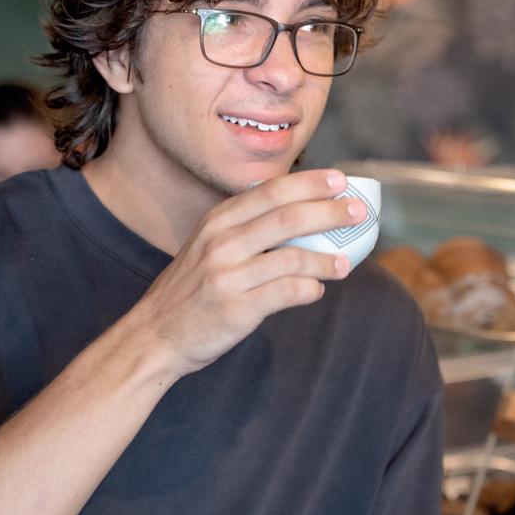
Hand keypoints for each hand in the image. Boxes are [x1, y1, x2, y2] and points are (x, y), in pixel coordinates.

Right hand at [126, 169, 365, 376]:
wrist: (155, 334)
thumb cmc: (191, 288)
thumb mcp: (208, 244)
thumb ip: (245, 228)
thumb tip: (302, 213)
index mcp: (217, 220)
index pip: (272, 192)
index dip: (310, 183)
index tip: (341, 180)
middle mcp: (221, 242)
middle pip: (288, 217)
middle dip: (331, 212)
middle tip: (359, 213)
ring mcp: (228, 275)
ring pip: (293, 257)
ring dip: (328, 260)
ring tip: (346, 263)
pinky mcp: (236, 308)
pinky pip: (287, 292)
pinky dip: (310, 289)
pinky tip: (316, 290)